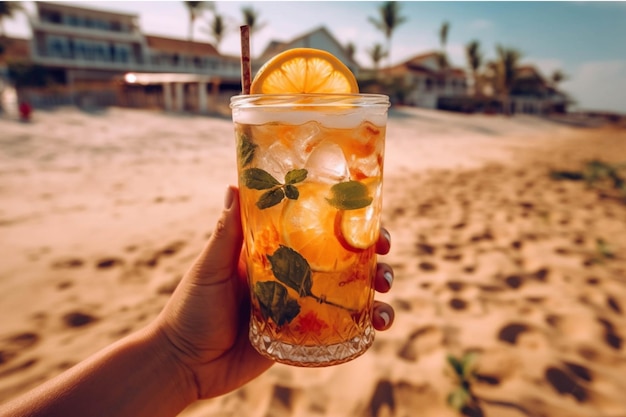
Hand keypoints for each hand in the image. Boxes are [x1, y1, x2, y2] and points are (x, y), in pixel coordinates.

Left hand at [154, 186, 394, 399]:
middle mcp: (292, 276)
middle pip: (342, 259)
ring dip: (376, 290)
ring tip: (387, 294)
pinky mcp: (301, 337)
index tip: (369, 211)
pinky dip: (364, 325)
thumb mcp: (210, 267)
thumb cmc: (190, 309)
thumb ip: (225, 233)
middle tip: (385, 251)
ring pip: (349, 293)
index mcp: (273, 253)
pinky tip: (379, 325)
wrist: (183, 364)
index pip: (315, 228)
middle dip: (371, 253)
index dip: (345, 218)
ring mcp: (299, 307)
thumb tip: (235, 184)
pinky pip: (339, 328)